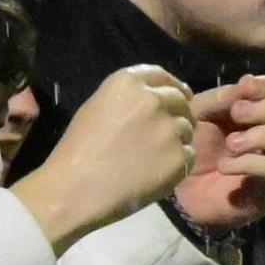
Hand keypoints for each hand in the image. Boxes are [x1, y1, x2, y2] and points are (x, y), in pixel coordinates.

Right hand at [11, 65, 194, 248]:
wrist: (75, 189)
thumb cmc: (77, 149)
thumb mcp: (98, 106)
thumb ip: (129, 98)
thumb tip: (154, 100)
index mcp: (129, 81)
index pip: (162, 76)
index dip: (172, 86)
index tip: (177, 96)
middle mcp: (154, 99)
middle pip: (180, 100)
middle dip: (178, 112)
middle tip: (166, 133)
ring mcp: (169, 129)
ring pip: (187, 128)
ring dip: (178, 139)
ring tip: (157, 156)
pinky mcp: (179, 157)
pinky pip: (188, 155)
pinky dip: (178, 163)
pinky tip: (158, 172)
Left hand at [176, 74, 264, 230]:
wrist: (181, 191)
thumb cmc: (194, 148)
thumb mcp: (201, 113)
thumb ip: (224, 97)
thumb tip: (247, 83)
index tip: (245, 87)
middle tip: (235, 113)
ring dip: (261, 135)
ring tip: (231, 143)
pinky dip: (250, 163)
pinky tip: (225, 166)